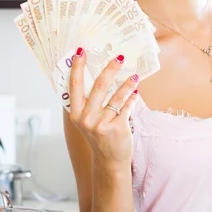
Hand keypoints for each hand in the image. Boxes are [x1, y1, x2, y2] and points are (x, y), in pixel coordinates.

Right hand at [69, 49, 138, 165]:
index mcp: (76, 114)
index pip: (75, 86)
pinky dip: (132, 98)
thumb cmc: (99, 135)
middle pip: (99, 87)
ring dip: (127, 84)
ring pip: (116, 97)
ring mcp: (102, 124)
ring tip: (135, 75)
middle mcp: (87, 119)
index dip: (78, 68)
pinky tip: (136, 92)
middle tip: (118, 57)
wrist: (110, 159)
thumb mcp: (87, 120)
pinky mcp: (117, 128)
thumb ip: (89, 102)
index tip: (81, 51)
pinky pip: (127, 108)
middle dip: (110, 69)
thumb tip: (98, 74)